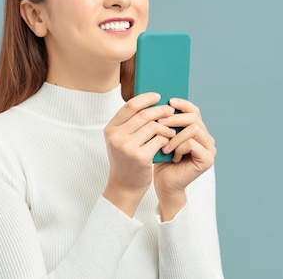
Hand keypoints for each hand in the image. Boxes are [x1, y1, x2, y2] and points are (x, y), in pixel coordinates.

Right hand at [102, 92, 175, 216]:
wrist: (124, 186)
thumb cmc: (126, 161)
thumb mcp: (120, 140)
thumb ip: (130, 124)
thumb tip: (149, 103)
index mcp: (110, 129)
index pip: (129, 106)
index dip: (145, 99)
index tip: (157, 96)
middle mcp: (116, 136)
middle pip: (143, 115)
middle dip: (160, 111)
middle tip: (171, 111)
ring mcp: (127, 147)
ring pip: (153, 126)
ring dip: (166, 126)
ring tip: (171, 129)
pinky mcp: (140, 157)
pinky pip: (159, 140)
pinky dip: (166, 138)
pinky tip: (169, 141)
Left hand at [152, 98, 216, 218]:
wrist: (165, 183)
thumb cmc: (161, 159)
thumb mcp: (162, 136)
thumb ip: (166, 122)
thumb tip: (158, 102)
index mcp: (197, 130)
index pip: (194, 110)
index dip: (182, 104)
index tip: (168, 101)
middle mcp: (206, 138)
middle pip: (195, 117)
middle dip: (175, 118)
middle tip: (159, 122)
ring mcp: (209, 149)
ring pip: (194, 128)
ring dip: (175, 135)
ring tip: (164, 144)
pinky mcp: (208, 159)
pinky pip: (192, 143)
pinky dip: (178, 147)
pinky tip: (170, 155)